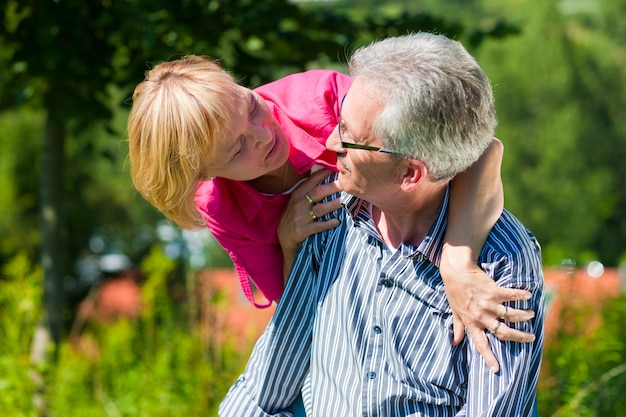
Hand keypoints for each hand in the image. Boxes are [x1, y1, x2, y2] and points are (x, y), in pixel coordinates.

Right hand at [278, 169, 341, 268]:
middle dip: (331, 187)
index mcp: (298, 194)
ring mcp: (301, 218)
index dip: (323, 174)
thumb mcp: (296, 201)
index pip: (311, 181)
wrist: (284, 236)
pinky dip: (328, 223)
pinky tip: (337, 221)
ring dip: (333, 205)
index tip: (335, 168)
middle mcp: (299, 204)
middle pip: (317, 193)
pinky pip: (319, 226)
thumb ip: (308, 191)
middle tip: (344, 184)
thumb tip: (326, 178)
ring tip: (343, 201)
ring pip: (320, 209)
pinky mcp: (303, 230)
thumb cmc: (294, 215)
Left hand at [440, 246, 534, 372]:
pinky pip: (511, 296)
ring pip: (511, 315)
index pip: (480, 344)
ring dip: (524, 316)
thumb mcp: (455, 311)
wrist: (455, 270)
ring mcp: (488, 304)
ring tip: (531, 315)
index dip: (488, 358)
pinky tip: (528, 296)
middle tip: (532, 338)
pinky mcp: (493, 291)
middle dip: (520, 337)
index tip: (497, 370)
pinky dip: (521, 296)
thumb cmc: (454, 290)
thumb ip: (457, 327)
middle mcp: (480, 316)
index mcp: (471, 323)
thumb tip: (455, 342)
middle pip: (503, 332)